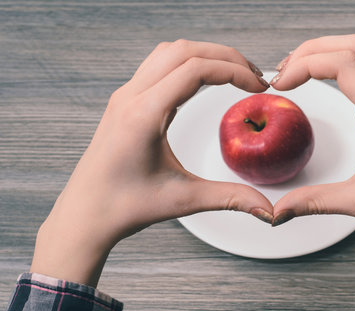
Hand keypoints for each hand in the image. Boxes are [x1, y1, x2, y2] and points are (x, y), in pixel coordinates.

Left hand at [31, 40, 272, 285]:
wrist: (85, 214)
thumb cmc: (125, 207)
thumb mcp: (183, 200)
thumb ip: (230, 198)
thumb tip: (267, 210)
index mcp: (144, 115)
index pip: (196, 69)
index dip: (234, 71)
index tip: (257, 85)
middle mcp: (131, 97)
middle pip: (185, 50)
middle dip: (225, 57)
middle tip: (254, 76)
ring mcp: (125, 96)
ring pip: (169, 52)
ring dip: (205, 54)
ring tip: (233, 73)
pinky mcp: (124, 101)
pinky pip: (157, 64)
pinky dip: (186, 62)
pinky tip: (203, 79)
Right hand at [271, 34, 354, 271]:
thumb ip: (313, 201)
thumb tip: (278, 211)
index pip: (343, 63)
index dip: (305, 65)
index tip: (281, 84)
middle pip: (354, 45)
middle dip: (314, 49)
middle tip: (286, 70)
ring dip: (333, 51)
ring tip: (304, 68)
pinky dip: (349, 62)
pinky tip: (333, 80)